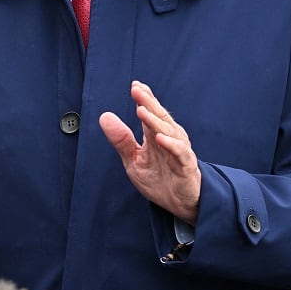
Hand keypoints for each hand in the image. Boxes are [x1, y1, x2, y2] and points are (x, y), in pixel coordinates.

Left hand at [100, 81, 200, 224]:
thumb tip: (104, 117)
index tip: (135, 85)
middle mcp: (169, 138)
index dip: (144, 98)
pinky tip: (160, 138)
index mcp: (156, 135)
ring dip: (155, 121)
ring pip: (168, 131)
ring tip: (141, 110)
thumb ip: (121, 140)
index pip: (151, 112)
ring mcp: (179, 150)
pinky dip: (171, 145)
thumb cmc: (159, 179)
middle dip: (148, 103)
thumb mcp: (133, 160)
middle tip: (137, 90)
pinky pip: (179, 152)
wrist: (178, 204)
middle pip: (159, 117)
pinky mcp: (186, 165)